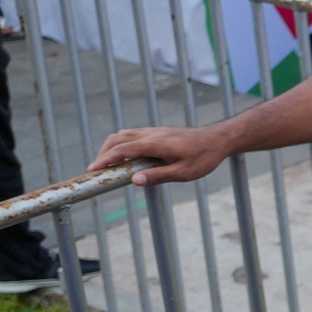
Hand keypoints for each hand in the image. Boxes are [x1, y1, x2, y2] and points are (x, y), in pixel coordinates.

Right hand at [92, 124, 233, 185]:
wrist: (218, 139)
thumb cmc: (204, 157)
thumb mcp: (183, 172)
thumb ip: (158, 176)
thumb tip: (134, 181)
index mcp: (154, 144)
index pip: (122, 150)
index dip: (105, 160)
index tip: (93, 170)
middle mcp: (150, 134)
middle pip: (117, 139)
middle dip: (103, 153)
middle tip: (97, 169)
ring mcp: (153, 131)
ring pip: (123, 134)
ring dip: (112, 146)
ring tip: (108, 163)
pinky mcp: (158, 132)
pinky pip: (133, 134)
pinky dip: (122, 143)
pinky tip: (126, 155)